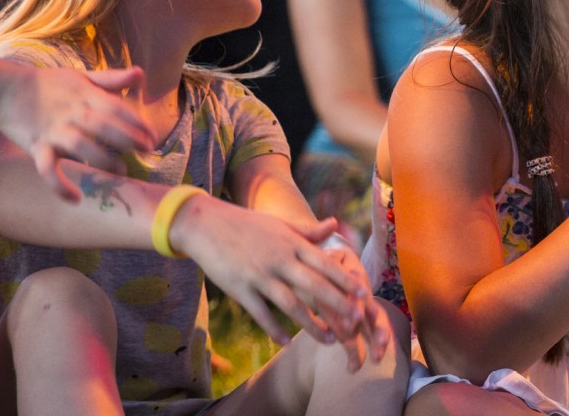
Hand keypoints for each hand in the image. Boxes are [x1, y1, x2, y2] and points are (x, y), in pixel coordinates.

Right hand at [0, 66, 155, 200]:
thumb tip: (140, 73)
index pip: (115, 107)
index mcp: (85, 95)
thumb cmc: (50, 85)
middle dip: (127, 139)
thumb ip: (111, 79)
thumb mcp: (81, 77)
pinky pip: (46, 168)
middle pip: (103, 125)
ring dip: (101, 160)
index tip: (152, 136)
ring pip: (80, 146)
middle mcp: (71, 113)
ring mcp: (53, 131)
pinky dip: (58, 184)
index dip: (136, 122)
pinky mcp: (36, 147)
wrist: (6, 92)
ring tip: (120, 172)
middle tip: (147, 151)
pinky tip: (75, 199)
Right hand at [172, 200, 371, 346]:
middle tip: (356, 320)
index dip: (344, 279)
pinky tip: (286, 343)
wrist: (205, 224)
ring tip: (329, 340)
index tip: (363, 293)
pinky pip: (260, 313)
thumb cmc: (246, 224)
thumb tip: (335, 224)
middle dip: (337, 303)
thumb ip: (308, 230)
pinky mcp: (239, 288)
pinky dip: (273, 329)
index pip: (324, 263)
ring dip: (311, 325)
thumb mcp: (280, 224)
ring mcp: (259, 275)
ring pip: (290, 304)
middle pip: (313, 285)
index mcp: (291, 243)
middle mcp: (278, 259)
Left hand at [303, 226, 396, 371]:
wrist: (310, 259)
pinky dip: (354, 354)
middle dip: (379, 331)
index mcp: (352, 276)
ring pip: (370, 327)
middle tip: (381, 348)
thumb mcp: (317, 249)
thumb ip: (323, 250)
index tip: (352, 321)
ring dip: (375, 343)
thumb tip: (329, 240)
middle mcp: (359, 293)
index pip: (357, 292)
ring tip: (376, 359)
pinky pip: (354, 339)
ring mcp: (356, 308)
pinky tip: (351, 368)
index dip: (356, 307)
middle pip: (373, 311)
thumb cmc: (313, 255)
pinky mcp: (347, 321)